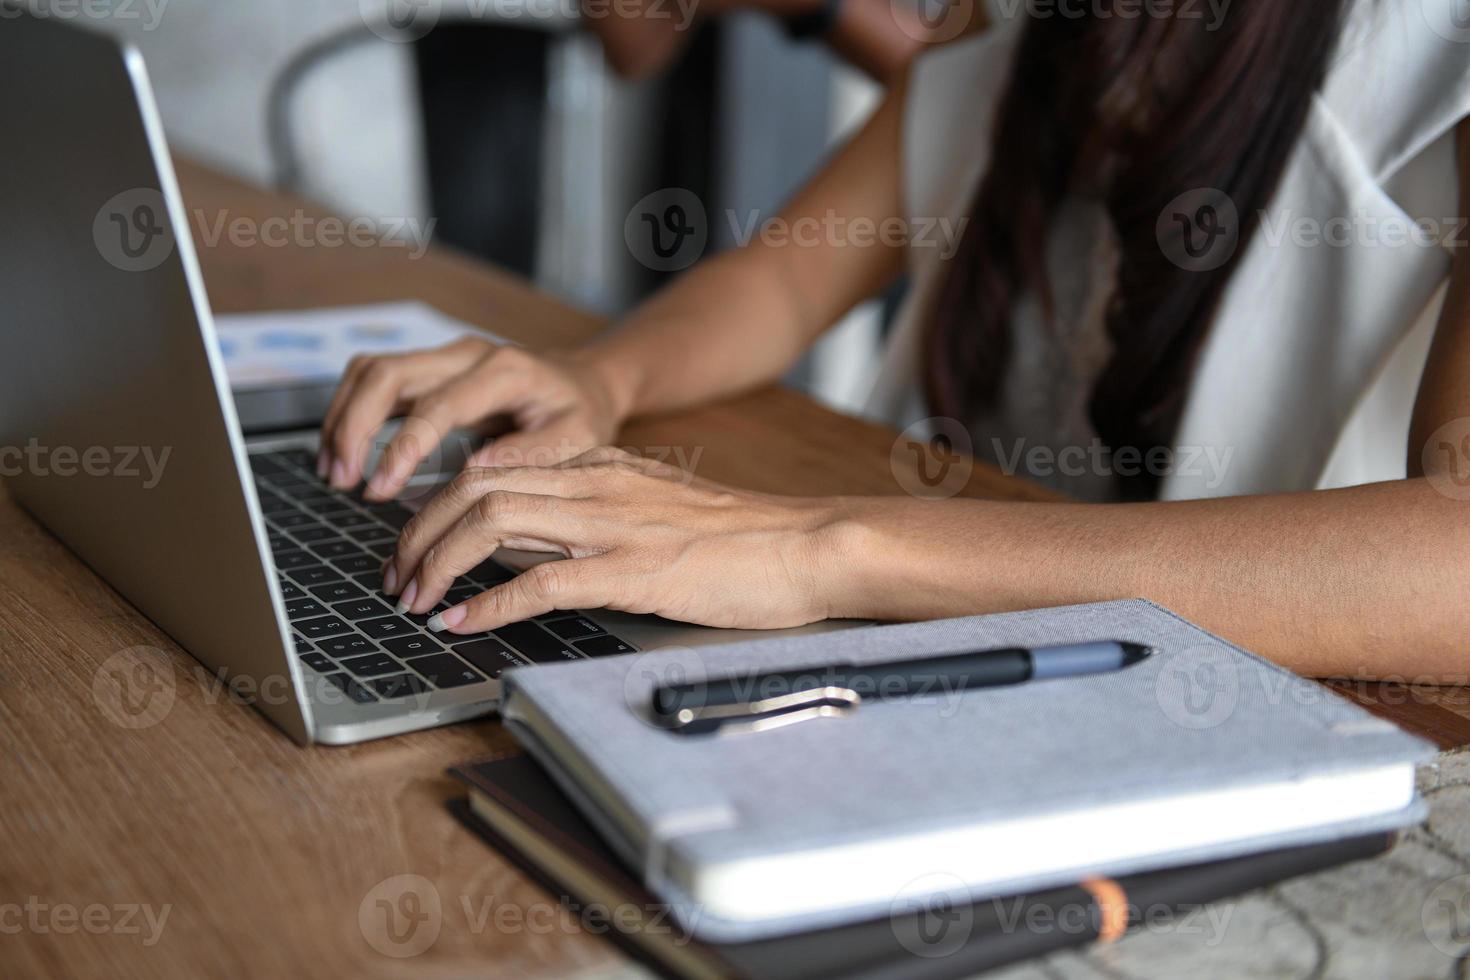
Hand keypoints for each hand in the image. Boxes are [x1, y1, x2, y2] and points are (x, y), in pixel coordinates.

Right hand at [317, 336, 627, 500]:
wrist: (584, 382)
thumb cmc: (581, 413)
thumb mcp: (577, 439)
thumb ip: (529, 454)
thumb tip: (472, 474)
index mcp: (504, 371)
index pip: (437, 405)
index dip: (401, 447)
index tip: (379, 489)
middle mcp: (467, 354)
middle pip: (387, 374)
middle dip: (353, 427)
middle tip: (342, 480)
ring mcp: (445, 356)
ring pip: (371, 370)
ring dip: (343, 418)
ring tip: (334, 472)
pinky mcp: (431, 368)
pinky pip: (376, 379)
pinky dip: (350, 412)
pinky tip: (344, 453)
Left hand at [381, 448, 848, 632]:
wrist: (807, 545)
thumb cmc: (742, 539)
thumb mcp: (658, 508)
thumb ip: (601, 512)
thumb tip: (543, 542)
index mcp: (600, 466)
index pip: (493, 471)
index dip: (437, 507)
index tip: (415, 546)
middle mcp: (597, 483)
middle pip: (474, 490)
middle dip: (417, 534)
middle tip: (395, 578)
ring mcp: (613, 524)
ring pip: (493, 522)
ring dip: (438, 564)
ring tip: (414, 600)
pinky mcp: (635, 570)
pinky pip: (541, 582)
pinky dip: (490, 604)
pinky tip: (463, 623)